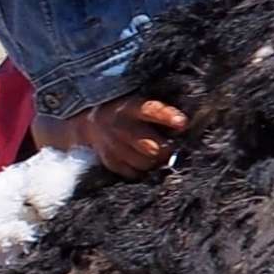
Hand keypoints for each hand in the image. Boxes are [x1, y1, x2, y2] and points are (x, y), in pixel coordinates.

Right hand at [37, 96, 188, 177]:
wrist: (89, 121)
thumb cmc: (126, 111)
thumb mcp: (138, 101)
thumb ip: (158, 110)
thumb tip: (184, 122)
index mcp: (130, 107)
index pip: (150, 110)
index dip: (167, 116)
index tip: (183, 122)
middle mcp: (119, 127)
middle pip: (150, 146)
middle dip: (166, 149)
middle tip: (172, 147)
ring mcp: (112, 146)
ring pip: (144, 162)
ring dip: (155, 161)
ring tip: (158, 154)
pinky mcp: (109, 161)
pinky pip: (133, 172)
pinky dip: (142, 169)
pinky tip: (143, 161)